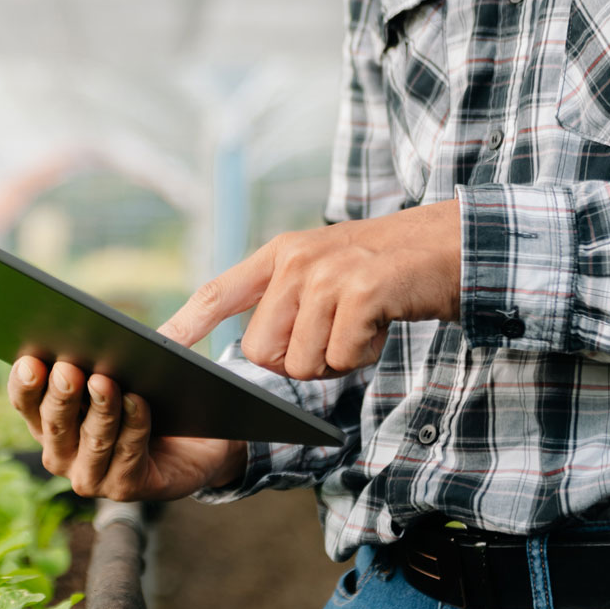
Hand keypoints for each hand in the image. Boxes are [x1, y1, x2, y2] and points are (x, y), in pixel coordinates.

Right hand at [7, 354, 245, 500]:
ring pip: (92, 440)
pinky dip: (134, 425)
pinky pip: (128, 454)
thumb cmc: (150, 399)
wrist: (195, 444)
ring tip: (105, 381)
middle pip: (55, 424)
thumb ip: (111, 355)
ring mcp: (90, 476)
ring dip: (100, 410)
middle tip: (68, 369)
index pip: (25, 401)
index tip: (31, 360)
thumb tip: (108, 334)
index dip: (24, 383)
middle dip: (62, 395)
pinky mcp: (124, 488)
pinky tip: (138, 402)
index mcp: (48, 421)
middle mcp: (61, 454)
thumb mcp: (124, 371)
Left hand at [158, 199, 461, 379]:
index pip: (218, 292)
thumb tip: (254, 354)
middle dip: (297, 362)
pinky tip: (380, 325)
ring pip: (301, 362)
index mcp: (280, 255)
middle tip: (333, 335)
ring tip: (360, 325)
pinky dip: (364, 354)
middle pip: (262, 351)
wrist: (451, 246)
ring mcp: (328, 274)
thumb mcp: (325, 272)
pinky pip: (341, 357)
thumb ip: (285, 301)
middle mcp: (296, 261)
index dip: (185, 323)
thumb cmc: (386, 272)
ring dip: (335, 360)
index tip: (158, 347)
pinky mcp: (361, 292)